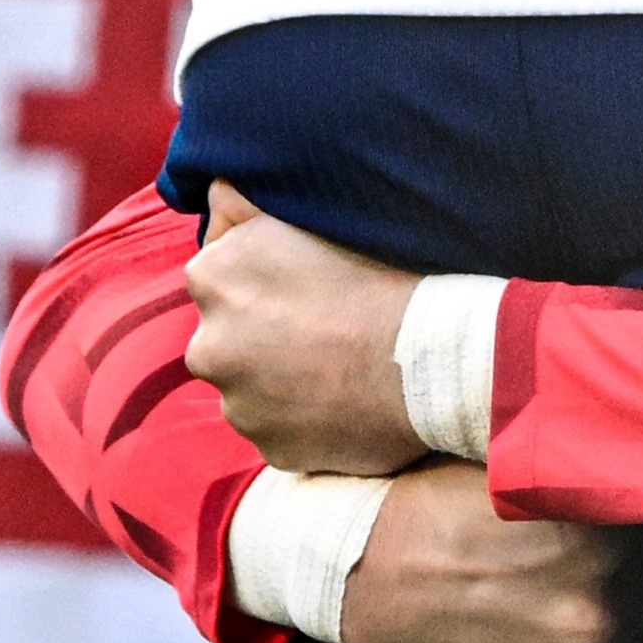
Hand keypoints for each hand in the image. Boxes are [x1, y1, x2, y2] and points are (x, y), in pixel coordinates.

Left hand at [184, 189, 424, 471]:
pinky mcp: (272, 450)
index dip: (263, 284)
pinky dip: (304, 423)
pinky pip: (282, 433)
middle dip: (262, 339)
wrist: (433, 355)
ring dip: (281, 384)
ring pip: (252, 391)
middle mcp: (209, 345)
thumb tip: (214, 192)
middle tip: (325, 332)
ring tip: (340, 370)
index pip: (220, 280)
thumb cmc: (381, 274)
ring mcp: (239, 406)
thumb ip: (245, 206)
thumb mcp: (308, 217)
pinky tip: (344, 404)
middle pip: (228, 340)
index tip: (305, 289)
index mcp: (213, 278)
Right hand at [339, 465, 628, 642]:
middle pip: (630, 587)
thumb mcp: (507, 472)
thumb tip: (614, 467)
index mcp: (597, 538)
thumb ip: (566, 480)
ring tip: (541, 597)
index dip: (612, 523)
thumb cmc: (432, 508)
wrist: (362, 576)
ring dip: (588, 618)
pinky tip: (521, 629)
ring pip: (610, 636)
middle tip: (559, 560)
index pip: (639, 530)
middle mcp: (597, 606)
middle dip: (605, 573)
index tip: (587, 520)